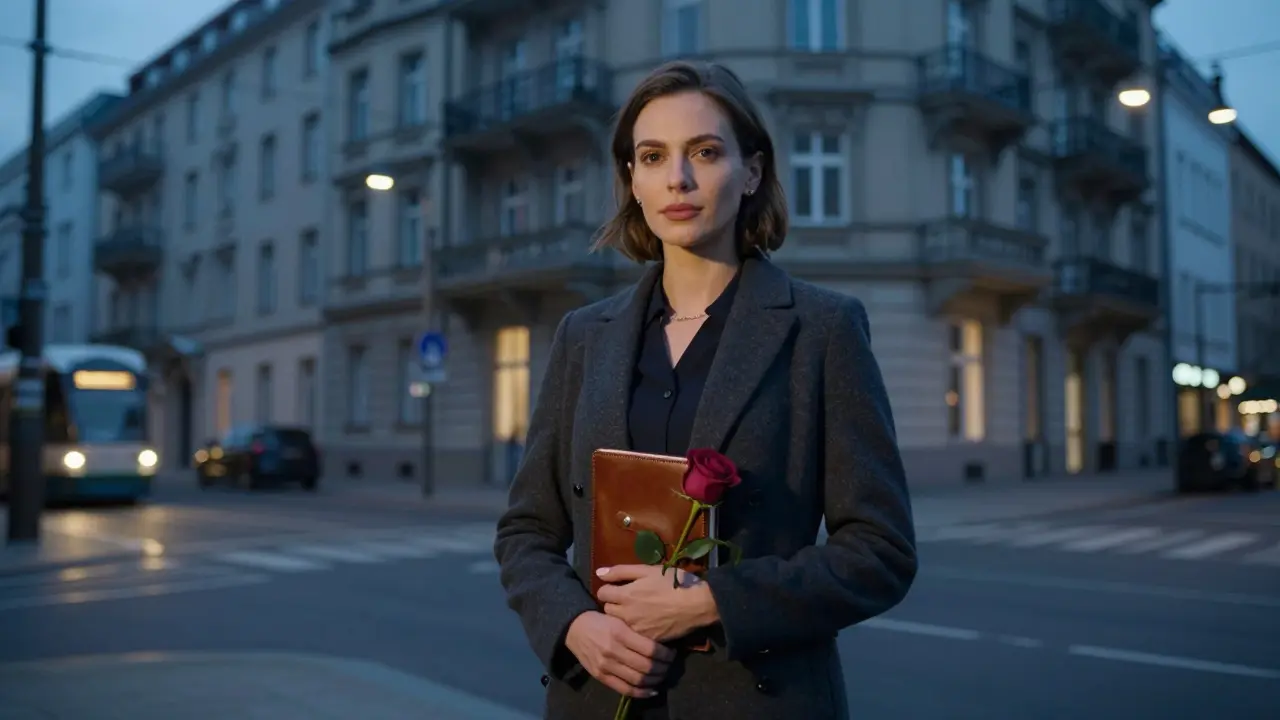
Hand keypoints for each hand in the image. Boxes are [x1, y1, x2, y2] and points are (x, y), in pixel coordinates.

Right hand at [564, 611, 674, 698]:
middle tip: (670, 666)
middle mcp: (613, 650)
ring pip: (638, 680)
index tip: (672, 654)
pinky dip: (641, 692)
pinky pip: (624, 689)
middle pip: (647, 666)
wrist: (574, 628)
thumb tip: (661, 642)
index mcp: (620, 633)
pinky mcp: (600, 676)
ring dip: (655, 680)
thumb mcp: (619, 619)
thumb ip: (637, 631)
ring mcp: (606, 665)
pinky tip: (652, 690)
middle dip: (663, 668)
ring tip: (662, 676)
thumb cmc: (601, 620)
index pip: (651, 649)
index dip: (666, 655)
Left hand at [596, 564, 718, 642]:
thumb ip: (621, 571)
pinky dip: (637, 628)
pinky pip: (634, 634)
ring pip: (619, 624)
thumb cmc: (674, 582)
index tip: (619, 588)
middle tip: (628, 600)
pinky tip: (647, 622)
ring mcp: (637, 629)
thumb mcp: (648, 570)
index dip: (609, 589)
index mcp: (626, 594)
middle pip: (608, 610)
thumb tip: (598, 572)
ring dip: (623, 617)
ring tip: (637, 611)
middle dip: (614, 604)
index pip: (602, 593)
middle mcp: (627, 614)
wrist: (697, 605)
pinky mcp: (647, 640)